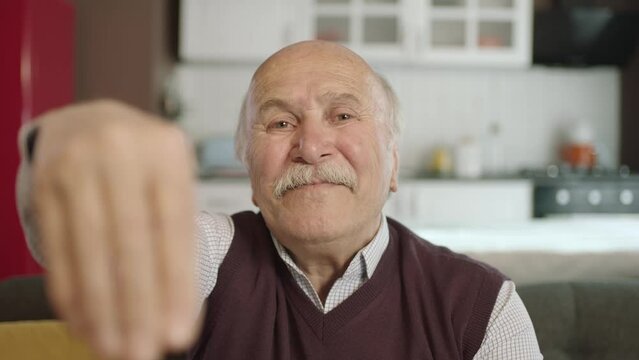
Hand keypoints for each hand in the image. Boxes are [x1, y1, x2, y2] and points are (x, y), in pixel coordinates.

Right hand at [31, 100, 198, 359]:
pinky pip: (57, 246)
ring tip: (114, 349)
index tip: (179, 333)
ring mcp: (77, 163)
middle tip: (143, 353)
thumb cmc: (144, 163)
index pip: (174, 229)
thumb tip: (178, 310)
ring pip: (90, 249)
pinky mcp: (45, 184)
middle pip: (131, 242)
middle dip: (137, 305)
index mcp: (167, 150)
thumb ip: (178, 234)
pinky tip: (83, 324)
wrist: (89, 121)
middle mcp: (121, 151)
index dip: (176, 286)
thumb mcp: (173, 181)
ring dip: (101, 307)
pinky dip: (71, 291)